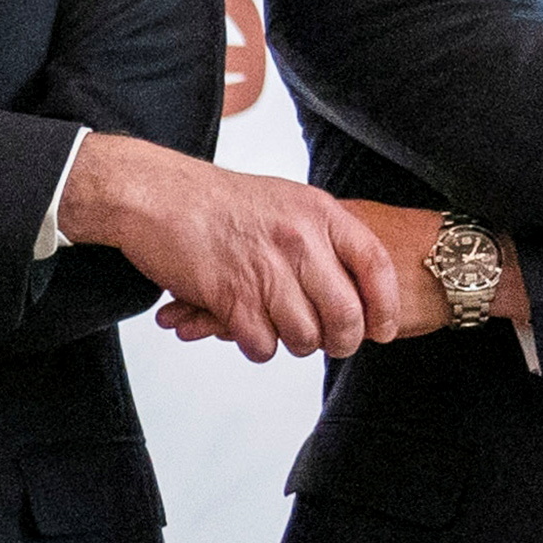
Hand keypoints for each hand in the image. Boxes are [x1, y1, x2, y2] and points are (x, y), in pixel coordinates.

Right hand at [61, 135, 402, 359]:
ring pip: (305, 337)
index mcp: (318, 213)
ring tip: (279, 329)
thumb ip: (321, 237)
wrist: (157, 195)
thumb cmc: (219, 203)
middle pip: (345, 315)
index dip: (385, 307)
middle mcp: (298, 239)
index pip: (375, 266)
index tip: (383, 331)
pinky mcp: (230, 294)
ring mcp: (265, 267)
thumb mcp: (285, 201)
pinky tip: (246, 329)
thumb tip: (357, 287)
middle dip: (341, 342)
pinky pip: (262, 345)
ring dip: (294, 344)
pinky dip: (257, 346)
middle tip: (329, 344)